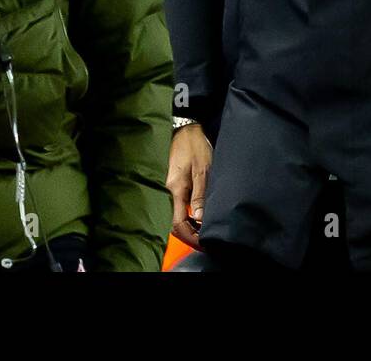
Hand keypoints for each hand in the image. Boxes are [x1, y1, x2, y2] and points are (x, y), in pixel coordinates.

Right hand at [167, 124, 211, 247]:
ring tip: (202, 228)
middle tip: (205, 239)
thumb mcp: (203, 169)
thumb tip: (201, 218)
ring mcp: (165, 186)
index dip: (191, 236)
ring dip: (187, 225)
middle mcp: (166, 190)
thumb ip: (200, 195)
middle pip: (173, 223)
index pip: (179, 223)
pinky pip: (174, 205)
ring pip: (173, 215)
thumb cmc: (195, 145)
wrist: (185, 128)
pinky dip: (184, 215)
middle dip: (189, 234)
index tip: (204, 242)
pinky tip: (195, 215)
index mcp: (174, 188)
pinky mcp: (168, 183)